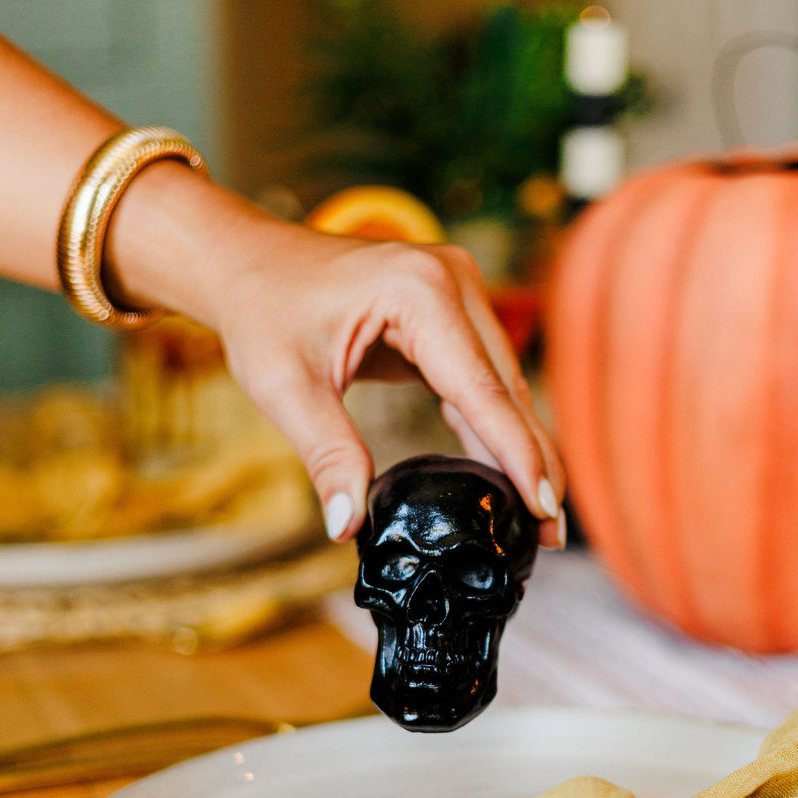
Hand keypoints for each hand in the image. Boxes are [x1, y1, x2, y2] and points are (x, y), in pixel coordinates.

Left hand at [109, 170, 564, 545]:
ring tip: (538, 517)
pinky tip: (505, 477)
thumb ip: (326, 454)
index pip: (483, 390)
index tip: (544, 509)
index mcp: (419, 292)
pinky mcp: (451, 310)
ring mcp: (458, 291)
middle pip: (508, 389)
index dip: (517, 455)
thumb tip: (348, 526)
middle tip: (550, 534)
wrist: (247, 263)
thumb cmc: (263, 313)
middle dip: (532, 462)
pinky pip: (480, 378)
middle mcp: (453, 282)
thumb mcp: (285, 388)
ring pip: (503, 385)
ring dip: (520, 448)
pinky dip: (492, 426)